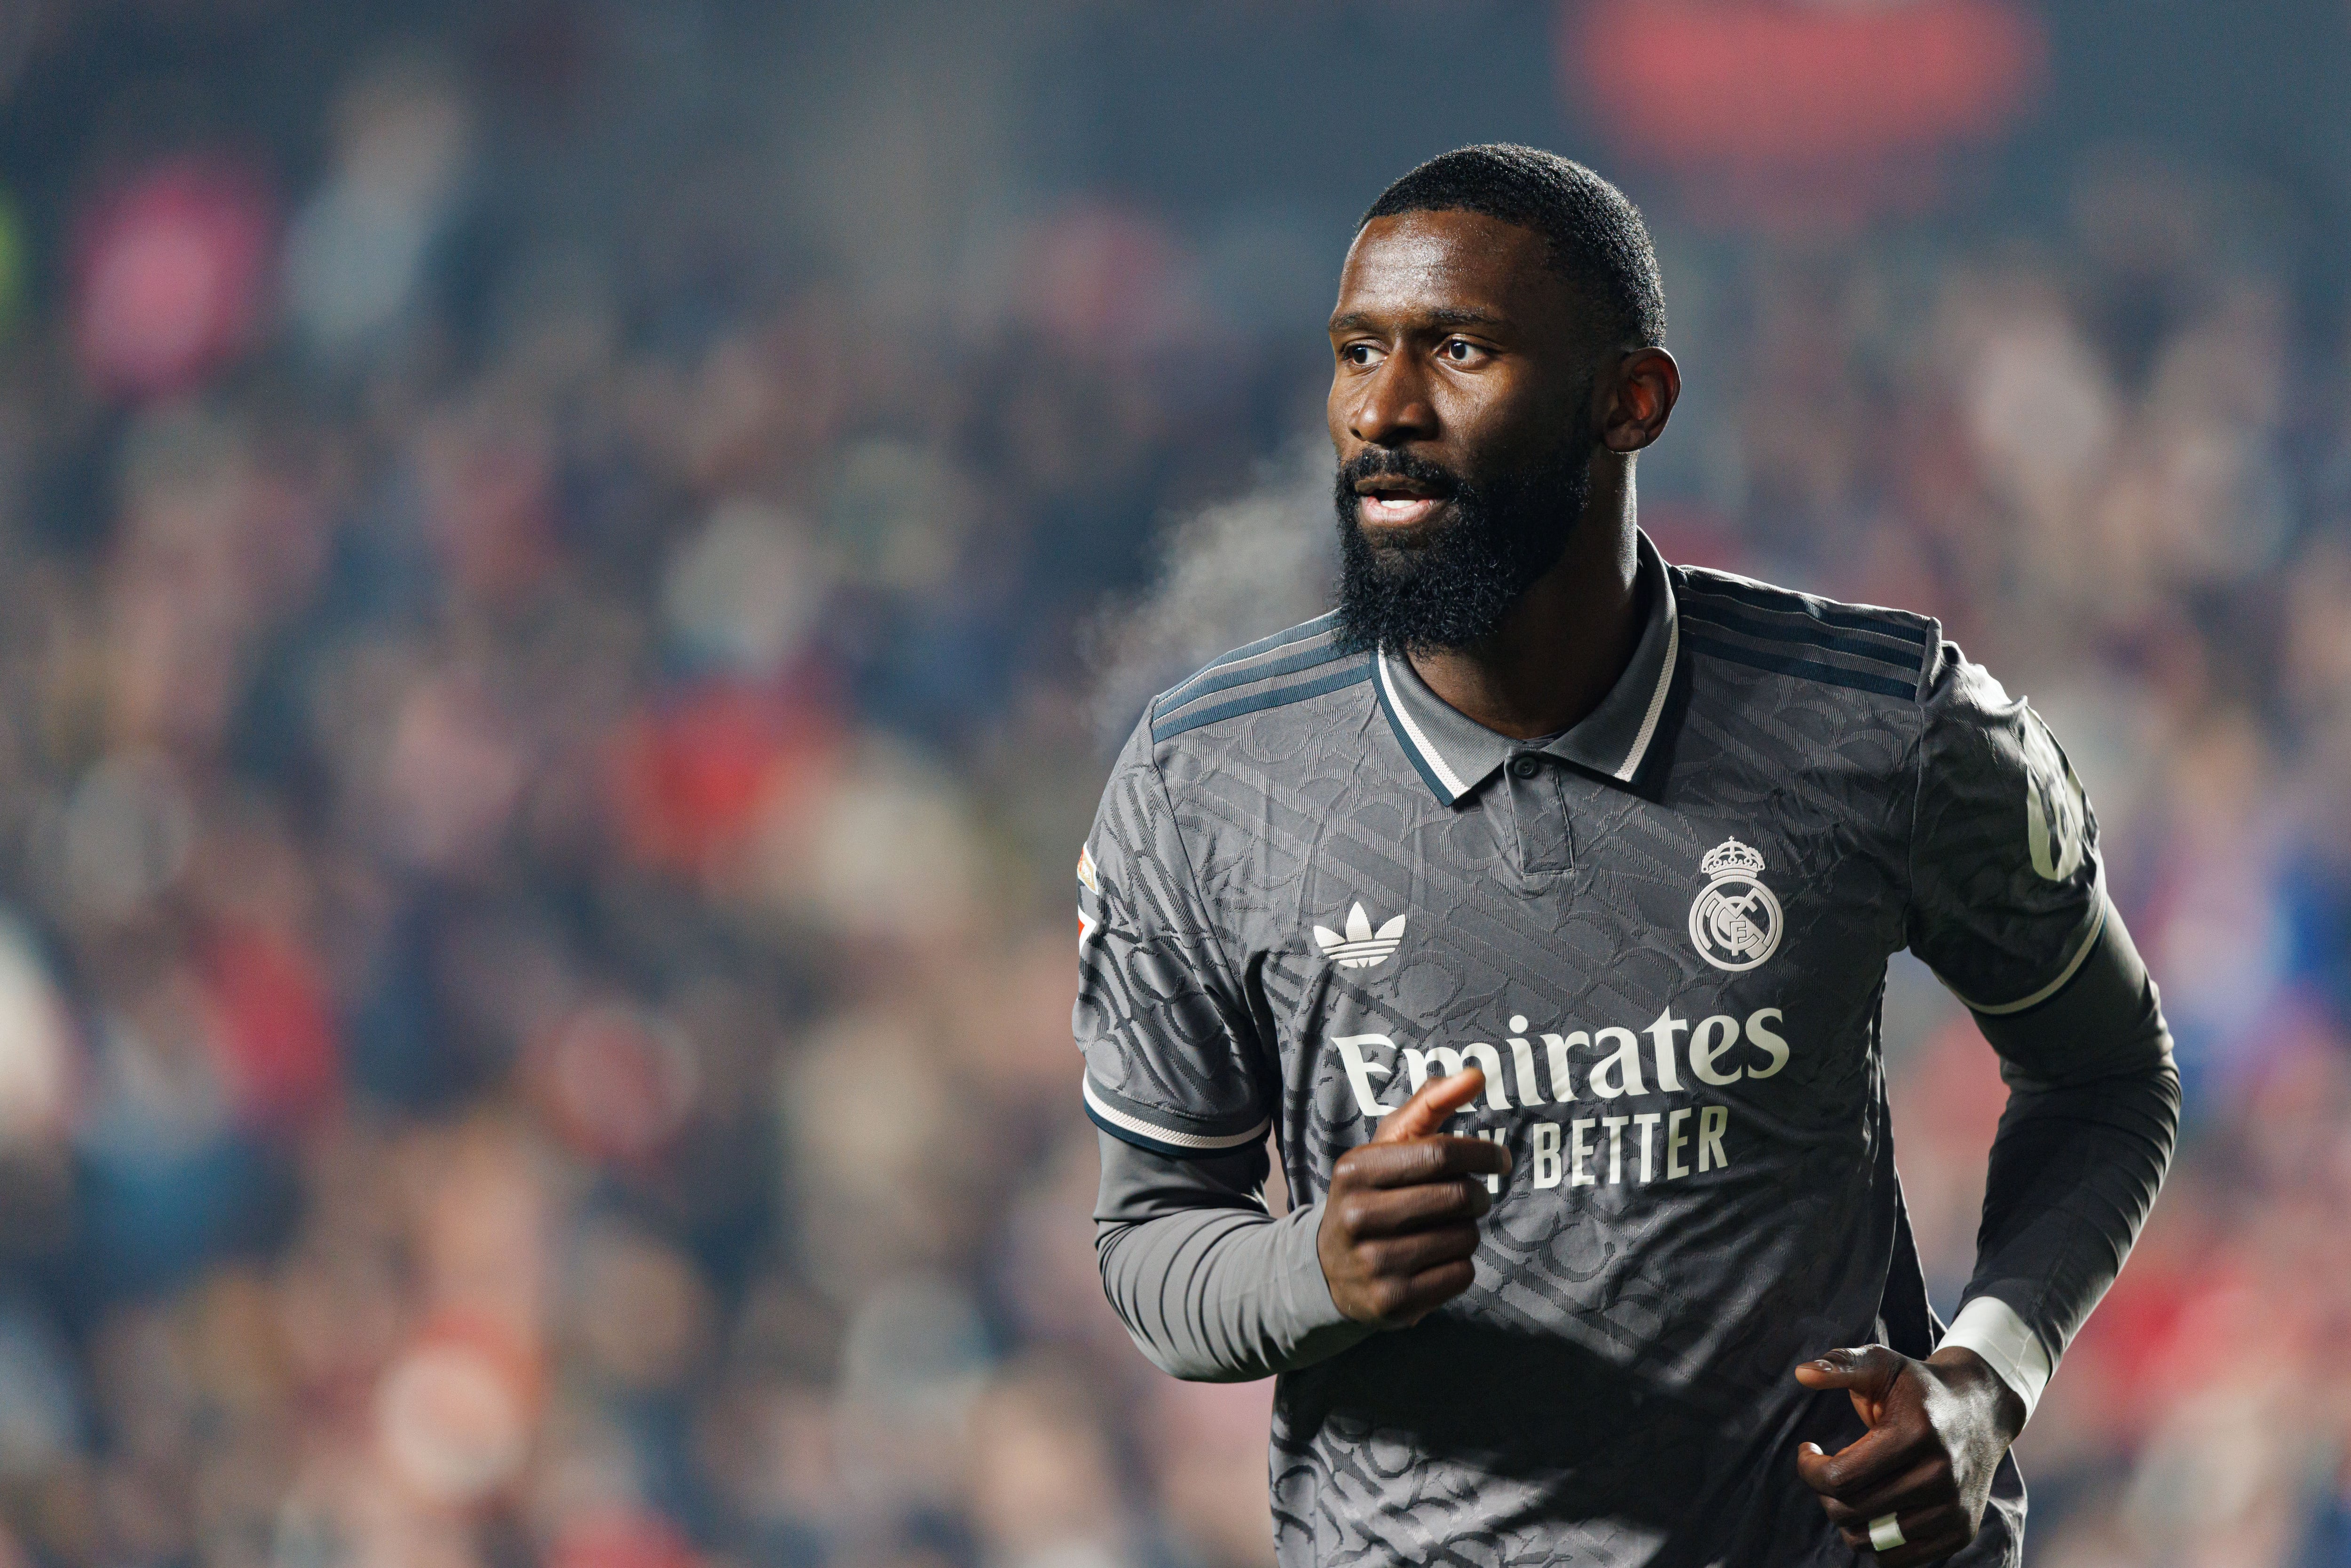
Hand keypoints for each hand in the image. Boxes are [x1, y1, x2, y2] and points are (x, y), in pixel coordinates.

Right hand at [1316, 1069, 1508, 1326]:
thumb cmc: (1372, 1194)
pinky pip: (1461, 1275)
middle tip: (1472, 1196)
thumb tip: (1476, 1074)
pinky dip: (1460, 1264)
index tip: (1500, 1158)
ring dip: (1467, 1230)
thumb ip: (1430, 1105)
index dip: (1482, 1153)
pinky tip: (1434, 1259)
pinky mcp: (1392, 1303)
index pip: (1439, 1153)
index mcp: (1355, 1169)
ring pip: (1465, 1237)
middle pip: (1458, 1197)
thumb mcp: (1388, 1147)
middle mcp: (1358, 1216)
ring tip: (1442, 1228)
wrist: (1329, 1269)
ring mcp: (1373, 1264)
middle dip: (1477, 1194)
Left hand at [1792, 1344, 2026, 1564]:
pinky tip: (1873, 1509)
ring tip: (1851, 1489)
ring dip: (1846, 1518)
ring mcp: (1954, 1508)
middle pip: (1851, 1510)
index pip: (1841, 1477)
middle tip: (1827, 1470)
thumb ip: (1841, 1365)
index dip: (1809, 1468)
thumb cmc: (1917, 1386)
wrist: (1980, 1409)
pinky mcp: (1960, 1532)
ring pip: (1870, 1540)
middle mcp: (1940, 1475)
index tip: (1808, 1449)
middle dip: (1824, 1492)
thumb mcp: (1881, 1363)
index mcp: (1916, 1433)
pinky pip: (1897, 1559)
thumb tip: (1801, 1374)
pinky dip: (1874, 1541)